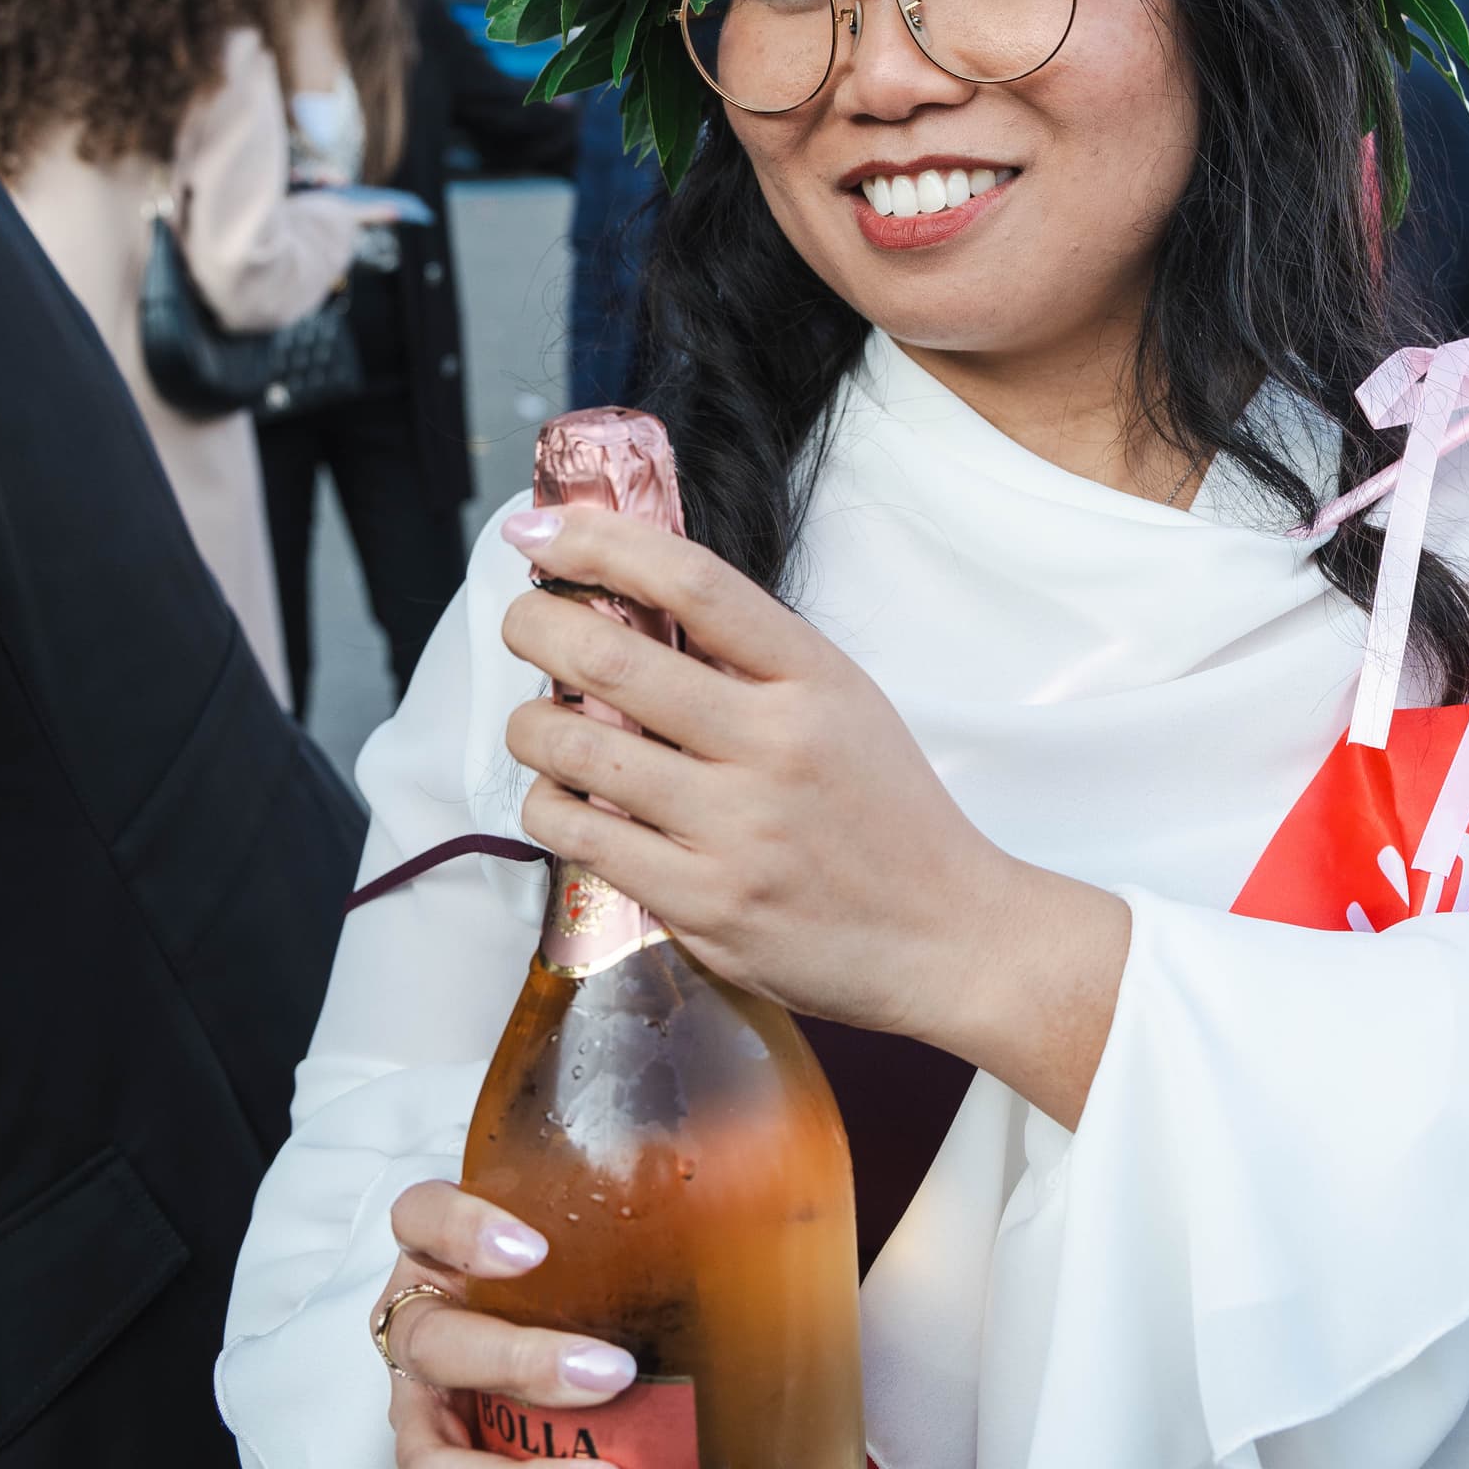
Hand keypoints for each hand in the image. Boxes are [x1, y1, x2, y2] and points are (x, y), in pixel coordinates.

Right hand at [379, 1181, 637, 1468]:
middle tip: (611, 1373)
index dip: (464, 1229)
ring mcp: (422, 1423)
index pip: (423, 1217)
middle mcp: (421, 1337)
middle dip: (521, 1364)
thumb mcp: (588, 1240)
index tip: (533, 1247)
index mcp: (442, 1257)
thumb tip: (784, 1221)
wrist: (523, 1337)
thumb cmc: (563, 1282)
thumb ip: (654, 1225)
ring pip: (434, 1464)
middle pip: (436, 1345)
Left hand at [498, 504, 1128, 1125]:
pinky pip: (583, 839)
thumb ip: (752, 658)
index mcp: (815, 679)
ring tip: (533, 722)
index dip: (604, 543)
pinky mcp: (704, 906)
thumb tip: (631, 597)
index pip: (694, 583)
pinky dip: (550, 805)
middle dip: (536, 627)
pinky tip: (559, 797)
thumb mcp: (844, 703)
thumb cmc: (886, 813)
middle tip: (522, 623)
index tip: (549, 532)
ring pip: (578, 751)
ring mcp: (736, 831)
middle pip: (613, 658)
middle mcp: (774, 747)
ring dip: (528, 725)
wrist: (947, 935)